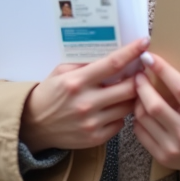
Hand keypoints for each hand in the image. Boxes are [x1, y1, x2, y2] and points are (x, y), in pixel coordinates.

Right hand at [19, 37, 149, 152]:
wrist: (34, 125)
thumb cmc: (49, 94)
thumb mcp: (60, 72)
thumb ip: (84, 64)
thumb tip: (111, 54)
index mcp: (77, 81)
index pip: (112, 64)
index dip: (132, 52)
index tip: (144, 42)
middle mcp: (86, 102)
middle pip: (128, 88)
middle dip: (138, 79)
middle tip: (139, 73)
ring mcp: (92, 122)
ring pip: (127, 107)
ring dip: (131, 98)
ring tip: (126, 91)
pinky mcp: (96, 138)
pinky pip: (120, 124)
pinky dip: (119, 115)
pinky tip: (111, 109)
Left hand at [132, 54, 179, 180]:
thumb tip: (160, 76)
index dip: (163, 70)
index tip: (150, 57)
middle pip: (155, 105)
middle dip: (142, 86)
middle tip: (139, 75)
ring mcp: (174, 148)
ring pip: (144, 118)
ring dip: (137, 101)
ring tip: (138, 92)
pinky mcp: (164, 158)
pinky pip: (140, 134)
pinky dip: (138, 119)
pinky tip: (142, 111)